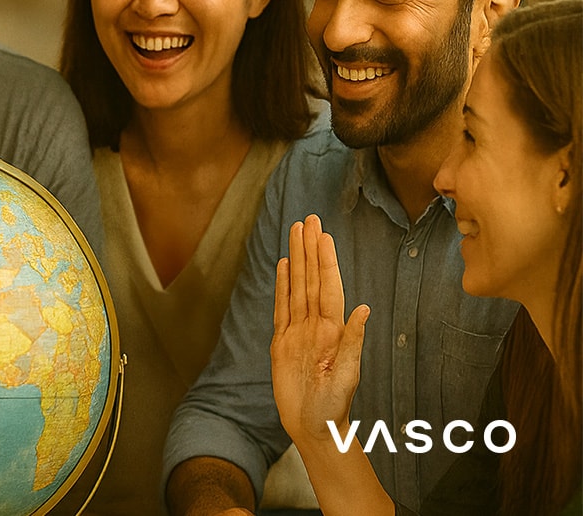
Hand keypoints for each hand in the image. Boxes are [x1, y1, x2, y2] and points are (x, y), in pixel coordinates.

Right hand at [270, 214, 369, 449]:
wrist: (314, 427)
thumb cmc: (334, 406)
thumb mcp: (347, 376)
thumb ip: (353, 342)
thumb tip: (363, 309)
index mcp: (333, 330)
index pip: (329, 286)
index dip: (326, 260)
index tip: (323, 234)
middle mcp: (316, 325)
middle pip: (311, 279)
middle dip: (310, 249)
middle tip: (309, 219)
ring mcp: (298, 332)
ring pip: (297, 287)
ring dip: (296, 259)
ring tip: (295, 232)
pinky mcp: (282, 342)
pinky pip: (281, 308)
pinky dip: (282, 285)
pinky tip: (282, 267)